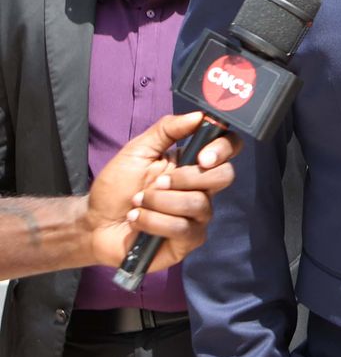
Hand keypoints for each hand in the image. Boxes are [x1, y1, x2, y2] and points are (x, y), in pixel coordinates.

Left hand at [87, 112, 240, 269]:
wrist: (95, 223)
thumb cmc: (117, 186)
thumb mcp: (137, 150)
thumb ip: (167, 130)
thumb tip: (199, 115)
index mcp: (192, 164)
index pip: (228, 149)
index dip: (223, 149)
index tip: (201, 156)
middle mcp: (201, 189)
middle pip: (224, 176)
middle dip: (187, 178)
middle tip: (158, 183)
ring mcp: (198, 217)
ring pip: (199, 204)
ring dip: (160, 202)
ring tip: (137, 203)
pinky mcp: (188, 241)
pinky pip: (184, 229)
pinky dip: (154, 221)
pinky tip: (137, 220)